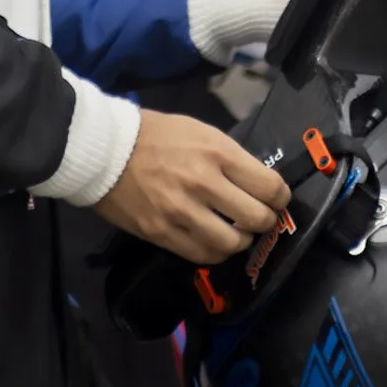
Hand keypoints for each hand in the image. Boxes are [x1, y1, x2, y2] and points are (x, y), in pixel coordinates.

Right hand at [94, 110, 290, 264]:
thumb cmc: (156, 135)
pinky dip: (216, 252)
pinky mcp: (163, 234)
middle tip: (259, 218)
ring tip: (236, 232)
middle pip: (256, 218)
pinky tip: (214, 242)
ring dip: (241, 240)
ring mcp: (182, 212)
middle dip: (265, 220)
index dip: (280, 197)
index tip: (276, 199)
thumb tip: (256, 183)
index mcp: (217, 153)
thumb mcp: (201, 131)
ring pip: (232, 243)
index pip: (269, 186)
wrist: (105, 151)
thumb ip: (230, 157)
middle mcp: (204, 184)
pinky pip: (203, 255)